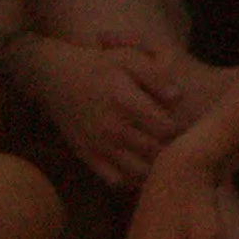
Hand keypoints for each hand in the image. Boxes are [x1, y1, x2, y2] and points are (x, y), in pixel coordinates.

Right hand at [14, 33, 197, 189]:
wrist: (55, 77)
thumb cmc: (98, 65)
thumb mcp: (128, 58)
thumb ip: (156, 75)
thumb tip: (179, 97)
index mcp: (124, 101)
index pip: (166, 128)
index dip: (181, 128)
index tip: (183, 122)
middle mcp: (112, 128)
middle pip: (156, 152)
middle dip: (172, 149)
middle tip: (179, 142)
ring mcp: (99, 146)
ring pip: (139, 172)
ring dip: (155, 167)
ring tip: (161, 153)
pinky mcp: (88, 157)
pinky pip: (117, 181)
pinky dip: (133, 178)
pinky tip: (140, 164)